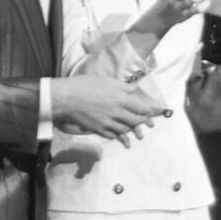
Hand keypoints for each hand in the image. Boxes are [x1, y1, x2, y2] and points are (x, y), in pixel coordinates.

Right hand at [52, 74, 167, 146]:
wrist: (66, 99)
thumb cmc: (85, 85)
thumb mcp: (106, 80)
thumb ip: (123, 87)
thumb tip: (135, 89)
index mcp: (120, 99)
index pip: (141, 108)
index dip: (149, 111)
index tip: (154, 112)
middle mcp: (116, 113)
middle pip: (136, 120)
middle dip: (144, 122)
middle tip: (149, 124)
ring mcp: (108, 123)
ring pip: (126, 130)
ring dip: (134, 132)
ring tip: (140, 135)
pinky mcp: (99, 129)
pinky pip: (114, 135)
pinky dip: (121, 137)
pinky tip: (124, 139)